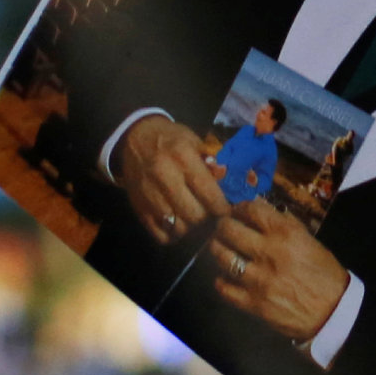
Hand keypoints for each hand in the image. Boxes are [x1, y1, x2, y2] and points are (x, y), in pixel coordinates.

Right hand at [117, 114, 227, 244]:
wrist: (135, 139)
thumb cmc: (172, 140)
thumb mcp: (196, 142)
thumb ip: (216, 163)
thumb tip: (240, 181)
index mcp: (183, 157)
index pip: (210, 194)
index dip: (223, 208)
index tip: (227, 210)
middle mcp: (164, 176)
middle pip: (195, 215)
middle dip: (208, 220)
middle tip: (213, 217)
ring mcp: (149, 195)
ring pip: (178, 227)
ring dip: (192, 230)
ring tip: (198, 222)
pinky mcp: (139, 208)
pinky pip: (161, 235)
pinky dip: (173, 235)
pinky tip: (180, 225)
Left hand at [211, 202, 346, 343]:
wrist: (333, 312)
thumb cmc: (325, 275)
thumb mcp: (311, 242)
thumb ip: (286, 226)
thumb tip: (263, 212)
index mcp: (286, 234)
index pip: (251, 209)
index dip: (239, 208)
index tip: (237, 211)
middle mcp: (269, 253)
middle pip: (228, 229)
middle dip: (223, 226)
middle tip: (224, 230)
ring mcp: (258, 279)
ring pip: (221, 256)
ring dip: (217, 250)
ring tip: (220, 250)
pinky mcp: (253, 303)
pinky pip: (223, 287)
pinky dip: (221, 280)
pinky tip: (225, 278)